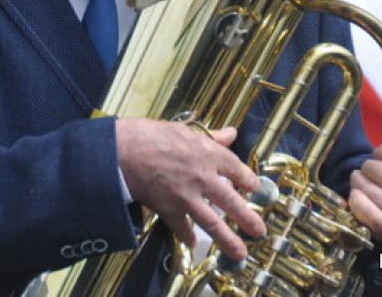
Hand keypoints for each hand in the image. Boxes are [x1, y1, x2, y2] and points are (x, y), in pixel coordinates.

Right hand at [116, 119, 264, 261]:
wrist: (122, 151)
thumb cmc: (150, 135)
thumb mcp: (183, 129)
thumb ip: (210, 136)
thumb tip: (230, 133)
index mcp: (208, 154)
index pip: (236, 169)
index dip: (248, 179)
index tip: (254, 188)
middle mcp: (202, 177)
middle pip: (231, 201)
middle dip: (247, 218)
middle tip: (259, 230)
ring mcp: (186, 196)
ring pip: (212, 222)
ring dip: (227, 239)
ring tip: (239, 252)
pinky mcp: (168, 208)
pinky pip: (181, 226)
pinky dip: (186, 236)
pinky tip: (192, 243)